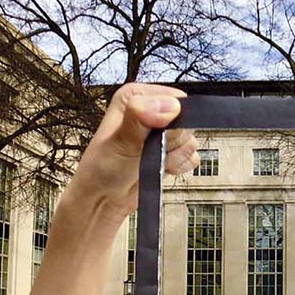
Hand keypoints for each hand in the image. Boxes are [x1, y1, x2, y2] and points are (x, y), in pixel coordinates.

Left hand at [66, 83, 198, 221]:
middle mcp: (151, 110)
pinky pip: (192, 158)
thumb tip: (169, 106)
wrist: (103, 198)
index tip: (154, 136)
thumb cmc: (102, 168)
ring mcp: (162, 132)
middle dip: (173, 142)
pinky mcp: (171, 150)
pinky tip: (160, 168)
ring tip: (151, 161)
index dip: (173, 122)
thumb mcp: (120, 139)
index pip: (177, 100)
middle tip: (150, 151)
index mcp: (137, 96)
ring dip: (174, 157)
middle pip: (187, 122)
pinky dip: (178, 167)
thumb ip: (140, 116)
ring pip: (191, 142)